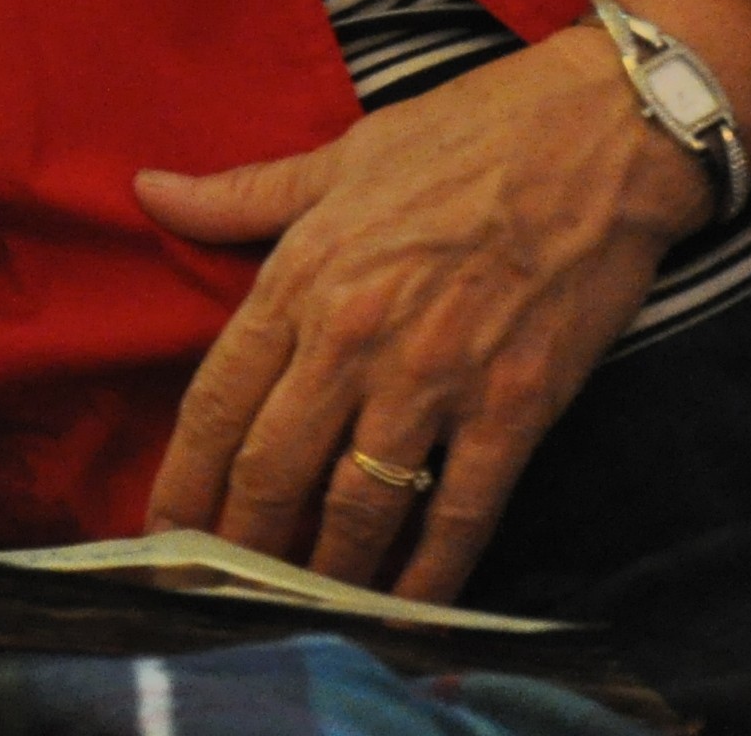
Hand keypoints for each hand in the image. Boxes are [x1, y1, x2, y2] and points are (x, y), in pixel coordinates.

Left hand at [134, 29, 710, 601]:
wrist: (601, 137)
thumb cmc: (466, 135)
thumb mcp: (339, 157)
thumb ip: (241, 196)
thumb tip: (149, 192)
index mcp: (304, 276)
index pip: (217, 401)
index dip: (183, 478)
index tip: (162, 532)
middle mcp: (357, 337)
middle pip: (273, 469)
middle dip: (237, 542)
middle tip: (214, 596)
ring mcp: (437, 379)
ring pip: (358, 506)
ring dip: (322, 572)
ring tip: (294, 615)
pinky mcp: (515, 409)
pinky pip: (459, 513)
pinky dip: (428, 574)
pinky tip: (402, 610)